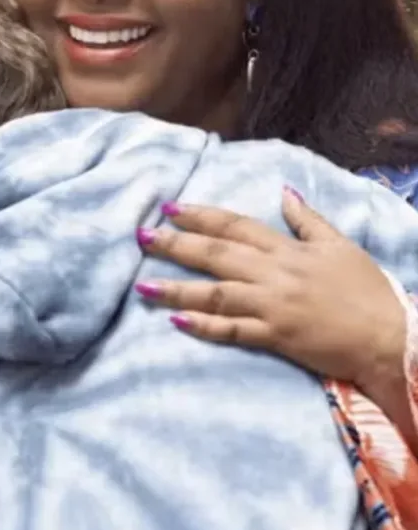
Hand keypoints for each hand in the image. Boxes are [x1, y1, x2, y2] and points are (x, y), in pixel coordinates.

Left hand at [134, 188, 405, 393]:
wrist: (389, 337)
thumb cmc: (366, 290)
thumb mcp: (340, 245)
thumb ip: (308, 220)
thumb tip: (284, 192)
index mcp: (287, 249)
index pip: (235, 226)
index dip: (200, 216)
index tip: (170, 208)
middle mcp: (274, 273)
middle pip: (216, 255)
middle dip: (175, 245)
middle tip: (142, 237)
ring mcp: (272, 306)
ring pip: (215, 293)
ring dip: (177, 289)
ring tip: (143, 285)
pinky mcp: (275, 337)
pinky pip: (233, 331)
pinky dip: (204, 326)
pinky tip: (177, 322)